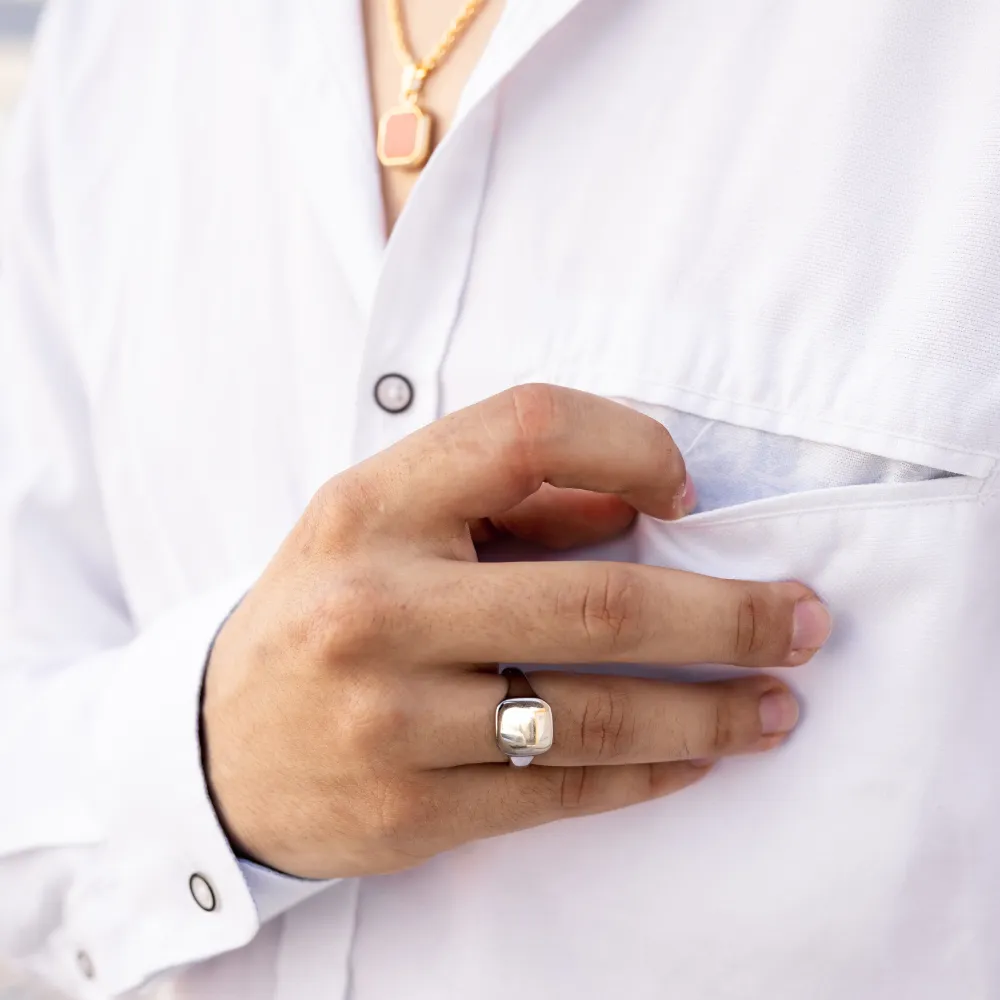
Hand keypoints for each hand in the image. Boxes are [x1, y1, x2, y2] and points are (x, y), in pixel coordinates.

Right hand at [202, 385, 830, 878]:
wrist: (216, 745)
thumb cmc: (320, 611)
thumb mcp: (380, 523)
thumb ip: (503, 498)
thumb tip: (641, 500)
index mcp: (371, 506)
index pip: (526, 431)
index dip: (630, 446)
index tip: (686, 490)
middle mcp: (377, 606)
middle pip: (597, 601)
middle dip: (728, 614)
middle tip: (803, 620)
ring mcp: (392, 716)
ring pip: (594, 713)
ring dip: (710, 710)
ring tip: (778, 704)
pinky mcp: (410, 809)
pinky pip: (562, 791)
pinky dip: (650, 772)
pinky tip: (699, 758)